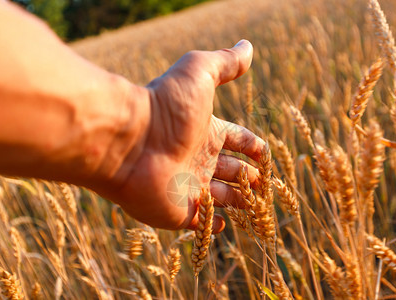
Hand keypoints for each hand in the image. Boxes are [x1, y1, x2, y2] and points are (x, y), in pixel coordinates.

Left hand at [99, 40, 264, 232]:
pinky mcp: (179, 212)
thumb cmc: (165, 107)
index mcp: (207, 132)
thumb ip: (224, 62)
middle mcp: (199, 160)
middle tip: (266, 185)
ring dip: (240, 201)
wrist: (129, 141)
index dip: (253, 146)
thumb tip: (247, 46)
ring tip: (257, 207)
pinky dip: (212, 225)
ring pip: (222, 198)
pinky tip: (223, 223)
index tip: (266, 153)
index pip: (237, 140)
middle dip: (250, 177)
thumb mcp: (199, 73)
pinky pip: (200, 223)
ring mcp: (188, 187)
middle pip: (232, 171)